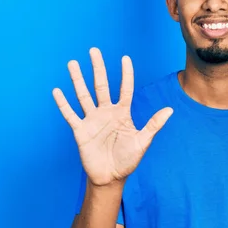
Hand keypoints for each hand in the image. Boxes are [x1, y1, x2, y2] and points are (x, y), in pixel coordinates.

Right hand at [52, 47, 172, 185]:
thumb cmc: (128, 159)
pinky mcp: (80, 130)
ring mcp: (92, 120)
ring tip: (72, 63)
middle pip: (101, 86)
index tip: (125, 58)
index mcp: (123, 113)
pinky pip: (70, 114)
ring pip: (83, 95)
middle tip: (93, 50)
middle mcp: (106, 112)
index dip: (126, 74)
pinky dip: (63, 103)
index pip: (124, 89)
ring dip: (77, 80)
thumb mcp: (143, 141)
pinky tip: (57, 91)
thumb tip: (170, 110)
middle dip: (98, 68)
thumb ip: (154, 124)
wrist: (111, 177)